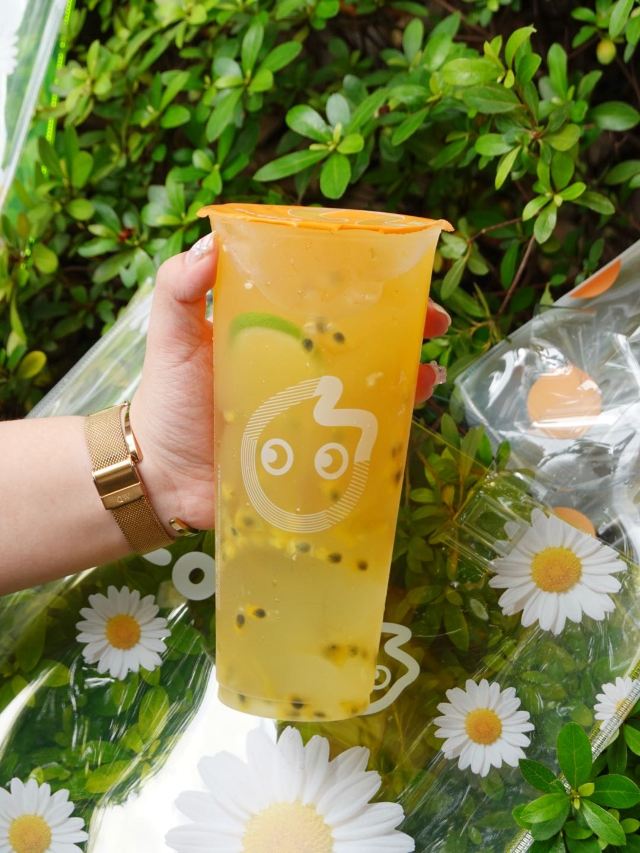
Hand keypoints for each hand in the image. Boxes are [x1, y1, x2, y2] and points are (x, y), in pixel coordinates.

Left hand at [130, 239, 449, 532]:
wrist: (161, 475)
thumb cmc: (166, 401)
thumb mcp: (171, 337)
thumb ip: (179, 288)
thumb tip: (210, 242)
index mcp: (275, 331)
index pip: (327, 298)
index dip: (366, 284)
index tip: (399, 274)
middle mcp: (300, 367)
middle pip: (362, 338)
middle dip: (404, 327)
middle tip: (433, 323)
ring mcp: (312, 411)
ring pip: (371, 386)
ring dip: (408, 376)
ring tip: (427, 374)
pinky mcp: (315, 453)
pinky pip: (360, 438)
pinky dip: (389, 428)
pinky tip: (406, 420)